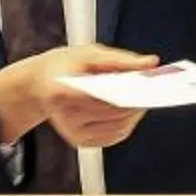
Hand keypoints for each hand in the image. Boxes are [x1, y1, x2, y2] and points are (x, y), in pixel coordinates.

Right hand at [0, 43, 159, 151]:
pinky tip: (133, 109)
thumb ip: (121, 59)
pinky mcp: (81, 142)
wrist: (38, 86)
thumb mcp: (89, 53)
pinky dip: (128, 123)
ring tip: (146, 97)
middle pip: (114, 112)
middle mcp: (66, 117)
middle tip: (156, 88)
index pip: (104, 96)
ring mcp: (74, 133)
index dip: (129, 92)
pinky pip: (114, 136)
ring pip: (118, 127)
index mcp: (62, 92)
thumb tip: (151, 63)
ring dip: (136, 113)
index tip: (151, 84)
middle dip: (137, 100)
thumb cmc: (63, 66)